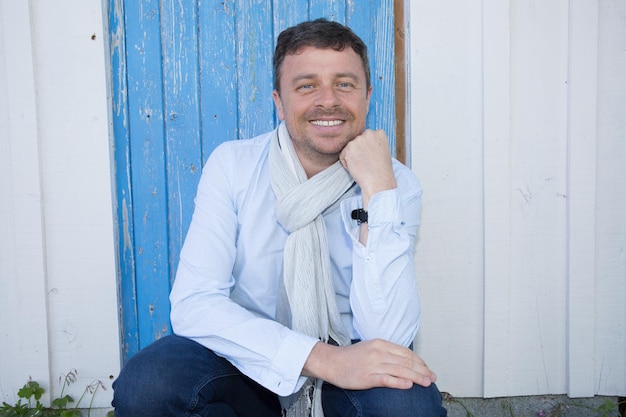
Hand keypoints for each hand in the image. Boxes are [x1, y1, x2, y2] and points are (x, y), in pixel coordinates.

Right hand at [302, 339, 436, 389]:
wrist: (331, 362)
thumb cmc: (351, 357)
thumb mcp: (370, 348)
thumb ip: (387, 352)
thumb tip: (404, 360)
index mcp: (380, 344)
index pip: (406, 352)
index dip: (420, 361)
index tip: (427, 369)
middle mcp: (378, 352)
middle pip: (406, 361)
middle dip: (422, 370)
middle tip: (432, 378)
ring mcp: (373, 365)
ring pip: (400, 370)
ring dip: (416, 377)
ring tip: (427, 383)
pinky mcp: (367, 377)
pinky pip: (386, 379)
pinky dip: (399, 382)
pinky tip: (409, 385)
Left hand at [339, 129, 396, 208]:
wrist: (378, 181)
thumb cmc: (381, 170)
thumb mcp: (382, 151)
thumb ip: (373, 143)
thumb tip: (362, 143)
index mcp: (379, 133)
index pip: (366, 138)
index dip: (368, 150)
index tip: (373, 158)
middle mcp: (369, 133)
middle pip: (357, 142)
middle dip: (359, 152)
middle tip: (367, 163)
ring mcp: (358, 140)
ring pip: (349, 149)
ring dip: (353, 158)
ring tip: (363, 166)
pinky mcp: (349, 148)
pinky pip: (343, 156)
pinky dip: (347, 164)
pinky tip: (357, 168)